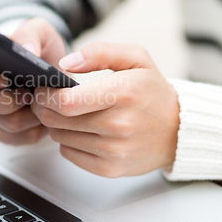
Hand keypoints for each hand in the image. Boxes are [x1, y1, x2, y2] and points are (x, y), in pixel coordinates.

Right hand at [0, 18, 67, 145]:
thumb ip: (30, 34)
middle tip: (29, 93)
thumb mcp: (39, 31)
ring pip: (5, 122)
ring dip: (30, 114)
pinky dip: (36, 128)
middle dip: (8, 101)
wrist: (53, 72)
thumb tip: (25, 50)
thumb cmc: (39, 49)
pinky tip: (42, 115)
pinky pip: (17, 138)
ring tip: (42, 101)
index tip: (6, 79)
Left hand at [31, 42, 179, 176]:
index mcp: (123, 93)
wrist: (179, 131)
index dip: (45, 95)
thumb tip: (66, 63)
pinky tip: (81, 131)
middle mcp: (118, 125)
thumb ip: (100, 52)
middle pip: (56, 120)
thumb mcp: (136, 58)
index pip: (66, 102)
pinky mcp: (109, 169)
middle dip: (44, 108)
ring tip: (71, 114)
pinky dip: (67, 142)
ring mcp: (114, 151)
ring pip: (59, 137)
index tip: (42, 88)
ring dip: (57, 124)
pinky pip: (68, 154)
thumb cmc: (152, 91)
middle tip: (47, 100)